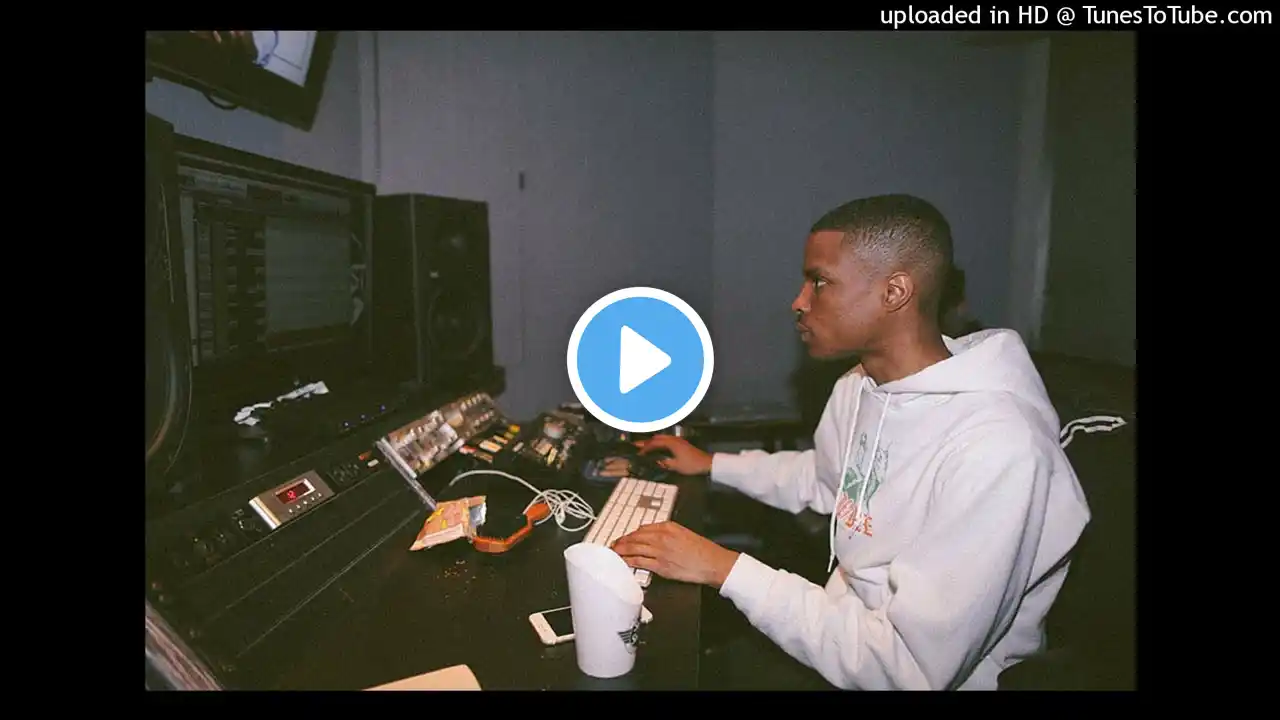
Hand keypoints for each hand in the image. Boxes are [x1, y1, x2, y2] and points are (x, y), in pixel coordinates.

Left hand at [611, 522, 738, 587]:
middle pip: (635, 537)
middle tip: (614, 544)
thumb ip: (668, 533)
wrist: (712, 562)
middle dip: (622, 541)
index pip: (643, 528)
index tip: (626, 537)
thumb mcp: (684, 534)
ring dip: (621, 550)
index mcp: (667, 527)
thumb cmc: (702, 550)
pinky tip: (623, 562)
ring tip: (614, 552)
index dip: (631, 534)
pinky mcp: (661, 566)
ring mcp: (660, 551)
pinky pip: (639, 562)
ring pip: (634, 548)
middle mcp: (662, 537)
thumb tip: (653, 537)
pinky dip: (628, 561)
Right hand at [635, 435, 712, 475]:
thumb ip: (664, 463)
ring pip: (662, 437)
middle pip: (657, 438)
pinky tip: (658, 446)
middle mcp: (673, 439)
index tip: (638, 453)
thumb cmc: (691, 464)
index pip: (654, 443)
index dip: (645, 448)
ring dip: (653, 441)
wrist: (706, 463)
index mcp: (671, 443)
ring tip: (645, 445)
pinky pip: (666, 439)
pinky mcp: (681, 443)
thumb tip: (655, 461)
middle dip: (646, 442)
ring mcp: (678, 440)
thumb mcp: (676, 466)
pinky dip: (659, 442)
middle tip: (636, 445)